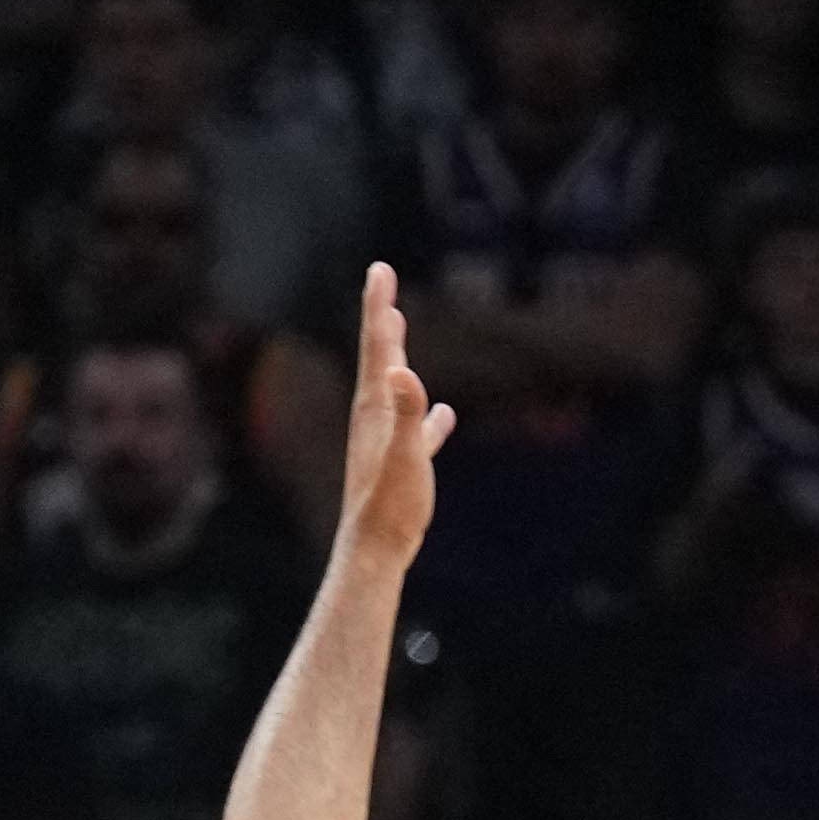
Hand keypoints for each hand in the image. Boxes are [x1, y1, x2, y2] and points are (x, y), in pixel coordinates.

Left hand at [332, 262, 452, 570]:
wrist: (376, 550)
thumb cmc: (391, 504)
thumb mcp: (404, 455)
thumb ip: (406, 414)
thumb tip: (400, 370)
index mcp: (375, 407)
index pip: (378, 346)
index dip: (378, 306)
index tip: (379, 269)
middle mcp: (375, 418)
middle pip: (379, 356)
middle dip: (381, 317)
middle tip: (381, 281)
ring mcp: (386, 440)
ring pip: (393, 386)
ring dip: (397, 354)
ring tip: (398, 328)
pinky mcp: (402, 466)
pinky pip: (417, 428)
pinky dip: (428, 414)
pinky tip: (444, 414)